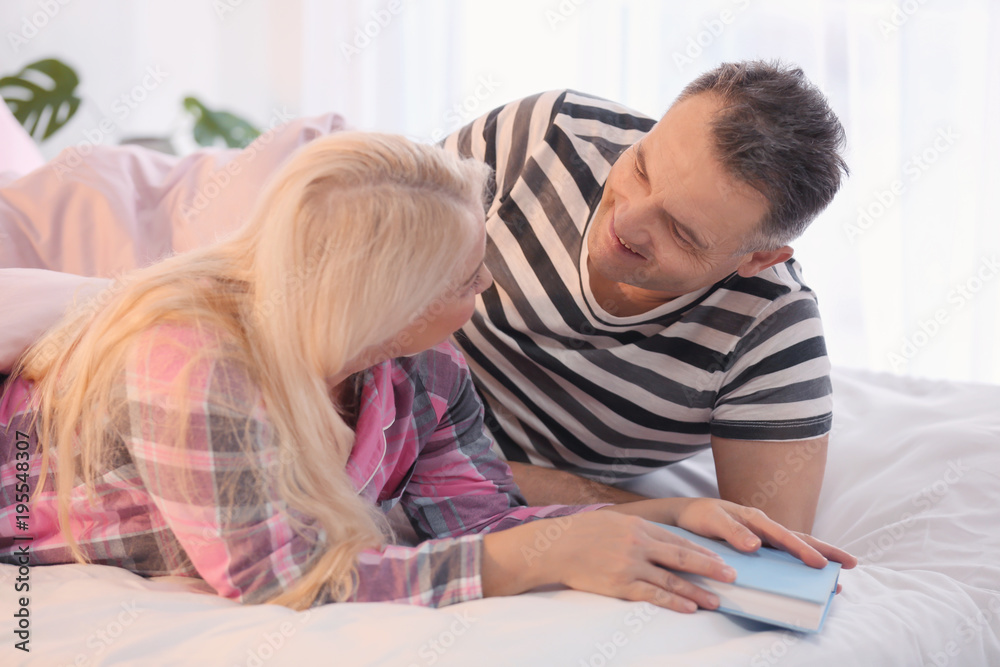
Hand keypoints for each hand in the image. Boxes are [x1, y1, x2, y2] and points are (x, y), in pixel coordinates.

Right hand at [529, 512, 740, 612]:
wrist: (555, 547)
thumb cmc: (581, 533)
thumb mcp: (612, 522)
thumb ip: (636, 530)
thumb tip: (656, 539)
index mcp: (638, 526)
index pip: (677, 540)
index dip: (702, 551)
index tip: (721, 558)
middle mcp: (639, 544)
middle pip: (683, 557)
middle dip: (711, 568)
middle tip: (733, 576)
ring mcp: (631, 565)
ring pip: (673, 580)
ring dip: (697, 592)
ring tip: (716, 601)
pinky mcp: (621, 584)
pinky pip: (654, 594)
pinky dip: (675, 602)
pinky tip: (689, 608)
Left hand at [671, 498, 858, 592]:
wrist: (685, 518)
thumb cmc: (701, 516)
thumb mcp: (712, 520)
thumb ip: (732, 531)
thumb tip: (755, 546)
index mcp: (756, 520)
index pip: (785, 536)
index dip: (804, 550)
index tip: (822, 564)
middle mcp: (764, 529)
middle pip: (800, 541)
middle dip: (826, 552)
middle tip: (852, 565)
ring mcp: (763, 539)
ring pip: (794, 550)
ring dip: (815, 561)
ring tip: (836, 579)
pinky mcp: (758, 549)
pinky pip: (781, 558)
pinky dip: (796, 566)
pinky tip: (804, 581)